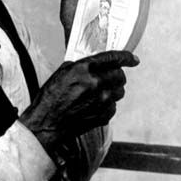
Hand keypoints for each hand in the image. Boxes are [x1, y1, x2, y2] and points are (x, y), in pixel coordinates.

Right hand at [19, 51, 138, 159]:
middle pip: (120, 75)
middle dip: (117, 75)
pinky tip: (94, 104)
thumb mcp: (63, 72)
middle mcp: (96, 83)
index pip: (113, 59)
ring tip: (98, 92)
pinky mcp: (104, 115)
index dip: (126, 57)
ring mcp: (102, 101)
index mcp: (85, 69)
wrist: (47, 122)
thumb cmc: (51, 97)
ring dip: (113, 89)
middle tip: (109, 77)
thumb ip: (83, 65)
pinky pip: (114, 105)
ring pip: (120, 91)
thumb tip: (98, 63)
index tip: (133, 59)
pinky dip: (108, 104)